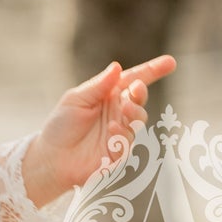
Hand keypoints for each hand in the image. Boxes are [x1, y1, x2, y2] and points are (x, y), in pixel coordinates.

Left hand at [18, 54, 177, 205]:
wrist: (51, 159)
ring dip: (135, 112)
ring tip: (124, 108)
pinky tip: (111, 130)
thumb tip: (117, 67)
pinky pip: (130, 141)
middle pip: (140, 98)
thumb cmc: (60, 127)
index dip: (152, 71)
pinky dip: (123, 133)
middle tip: (136, 90)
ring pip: (139, 119)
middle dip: (141, 93)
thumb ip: (98, 86)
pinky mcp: (119, 152)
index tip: (170, 62)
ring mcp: (120, 132)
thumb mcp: (76, 100)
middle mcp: (117, 112)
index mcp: (108, 95)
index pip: (133, 80)